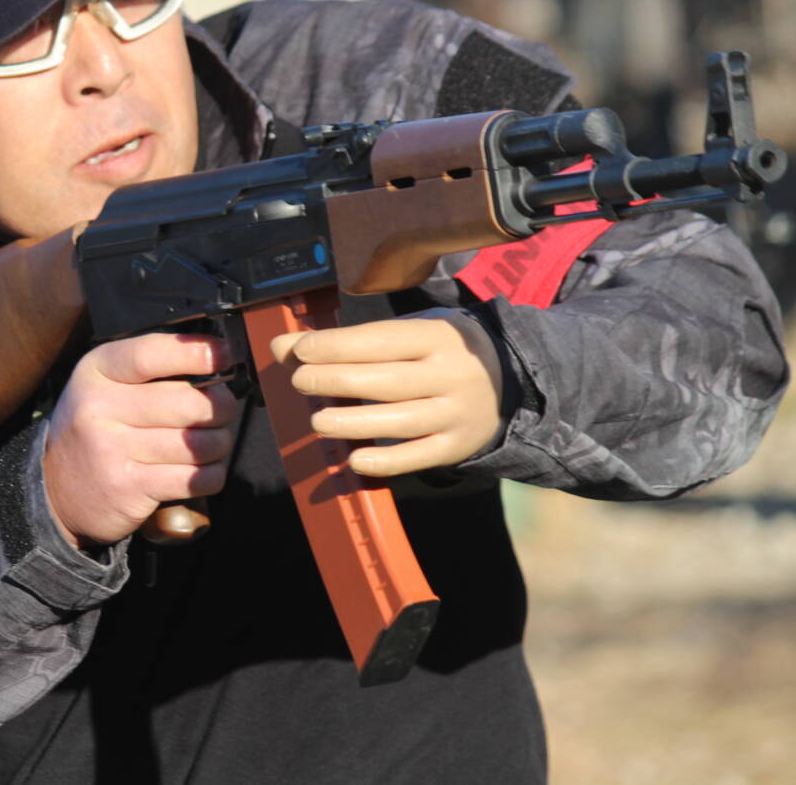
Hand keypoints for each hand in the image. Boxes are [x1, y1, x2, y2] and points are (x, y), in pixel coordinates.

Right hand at [42, 333, 239, 547]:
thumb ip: (150, 368)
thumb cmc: (96, 429)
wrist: (55, 491)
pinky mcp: (128, 488)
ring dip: (218, 444)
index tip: (223, 354)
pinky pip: (194, 478)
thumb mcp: (105, 385)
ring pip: (197, 443)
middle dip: (220, 407)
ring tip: (211, 442)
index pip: (151, 354)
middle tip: (222, 410)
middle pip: (187, 402)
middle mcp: (100, 407)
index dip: (195, 352)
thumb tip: (215, 357)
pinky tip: (202, 470)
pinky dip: (211, 474)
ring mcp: (111, 450)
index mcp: (97, 372)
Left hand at [269, 308, 503, 477]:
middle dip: (338, 380)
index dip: (339, 345)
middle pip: (388, 380)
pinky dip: (387, 462)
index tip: (301, 350)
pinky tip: (355, 460)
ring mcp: (457, 412)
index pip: (381, 340)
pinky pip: (420, 456)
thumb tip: (284, 346)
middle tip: (301, 381)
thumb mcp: (404, 333)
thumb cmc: (438, 351)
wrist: (511, 379)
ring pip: (401, 421)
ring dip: (355, 423)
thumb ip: (347, 341)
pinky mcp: (457, 445)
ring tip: (318, 422)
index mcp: (437, 336)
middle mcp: (451, 374)